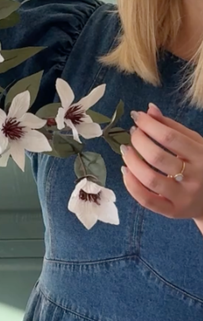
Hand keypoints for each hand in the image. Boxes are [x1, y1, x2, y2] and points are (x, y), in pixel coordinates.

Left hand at [120, 102, 202, 226]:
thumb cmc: (202, 166)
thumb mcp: (195, 144)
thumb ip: (173, 127)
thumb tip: (149, 109)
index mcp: (202, 156)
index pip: (170, 138)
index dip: (149, 125)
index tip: (137, 117)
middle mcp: (194, 178)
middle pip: (157, 157)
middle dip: (139, 142)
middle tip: (132, 134)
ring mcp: (183, 197)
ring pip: (150, 179)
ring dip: (132, 162)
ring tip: (126, 150)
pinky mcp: (172, 212)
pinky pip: (146, 200)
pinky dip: (131, 185)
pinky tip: (126, 171)